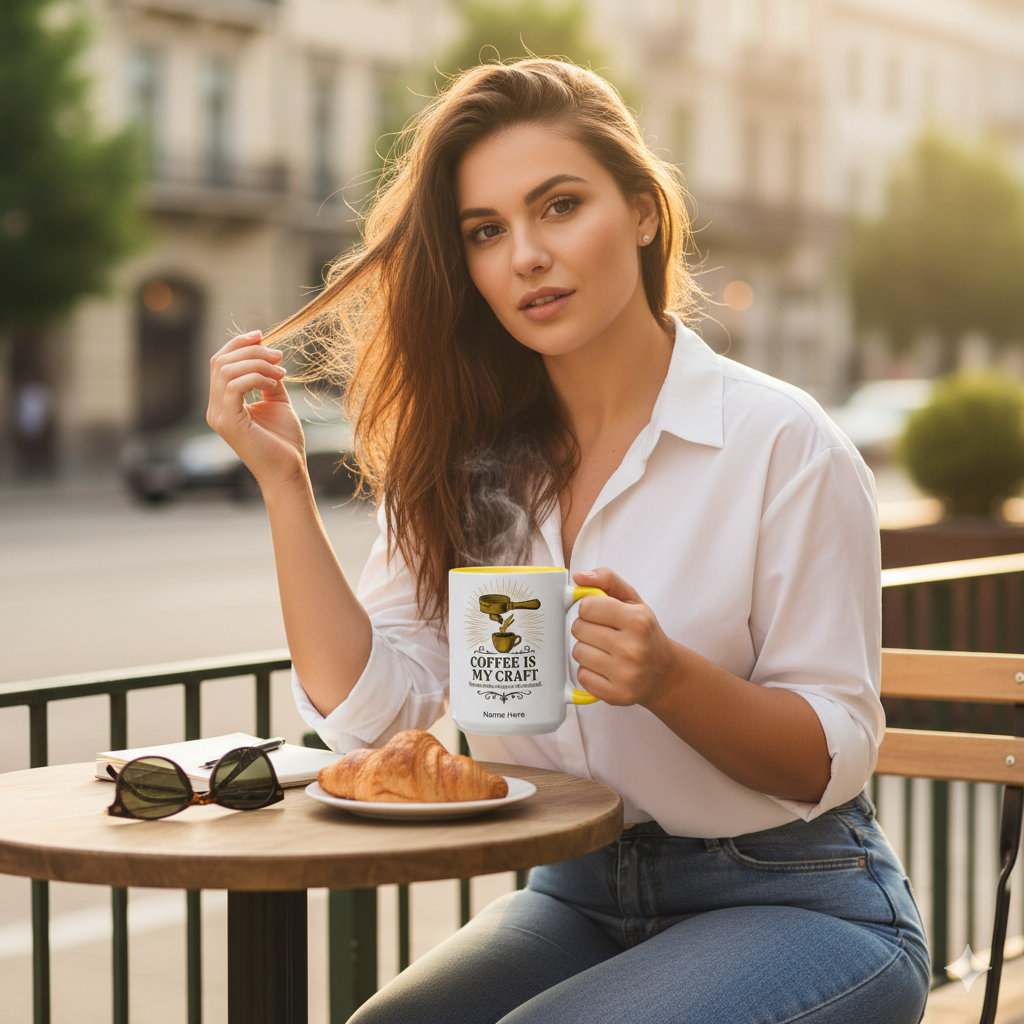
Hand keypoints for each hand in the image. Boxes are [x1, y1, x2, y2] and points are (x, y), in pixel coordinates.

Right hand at [207, 330, 306, 488]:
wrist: (289, 470)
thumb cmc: (284, 441)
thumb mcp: (277, 400)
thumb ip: (268, 377)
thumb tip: (268, 353)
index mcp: (223, 403)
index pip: (220, 362)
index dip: (238, 344)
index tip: (262, 336)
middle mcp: (215, 408)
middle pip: (221, 362)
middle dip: (251, 351)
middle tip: (279, 356)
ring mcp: (218, 416)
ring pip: (226, 370)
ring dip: (257, 364)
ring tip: (281, 373)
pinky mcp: (228, 422)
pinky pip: (234, 386)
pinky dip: (256, 377)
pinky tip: (274, 384)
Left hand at [570, 568, 680, 706]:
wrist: (664, 673)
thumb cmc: (644, 632)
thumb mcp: (632, 600)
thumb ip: (607, 580)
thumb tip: (579, 576)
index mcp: (638, 621)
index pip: (587, 606)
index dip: (590, 608)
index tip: (601, 614)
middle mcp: (633, 648)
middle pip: (579, 629)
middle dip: (587, 628)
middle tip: (604, 633)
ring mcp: (625, 674)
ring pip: (577, 653)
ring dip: (586, 650)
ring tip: (606, 651)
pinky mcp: (616, 695)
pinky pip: (582, 676)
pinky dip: (589, 671)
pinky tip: (605, 668)